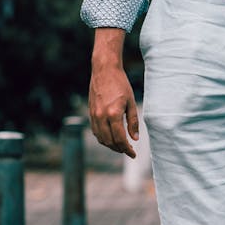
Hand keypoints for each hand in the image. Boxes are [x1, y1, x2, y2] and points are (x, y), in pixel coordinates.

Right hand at [88, 29, 139, 158]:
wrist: (104, 70)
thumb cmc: (120, 84)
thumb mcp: (131, 102)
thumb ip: (133, 121)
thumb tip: (134, 138)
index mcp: (113, 114)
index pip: (120, 139)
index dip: (127, 149)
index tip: (133, 154)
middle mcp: (101, 116)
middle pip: (109, 142)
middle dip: (119, 149)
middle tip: (128, 151)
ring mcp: (94, 115)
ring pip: (100, 138)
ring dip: (110, 145)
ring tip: (121, 146)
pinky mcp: (90, 113)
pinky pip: (95, 131)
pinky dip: (103, 138)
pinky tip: (110, 137)